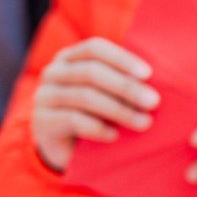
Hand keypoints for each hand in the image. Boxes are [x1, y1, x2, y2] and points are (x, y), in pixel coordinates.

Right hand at [31, 37, 159, 172]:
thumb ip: (122, 85)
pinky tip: (115, 136)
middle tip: (153, 102)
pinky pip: (72, 120)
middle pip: (91, 72)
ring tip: (143, 123)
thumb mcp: (107, 96)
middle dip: (126, 87)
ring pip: (84, 96)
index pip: (95, 48)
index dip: (121, 59)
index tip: (148, 75)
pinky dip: (98, 128)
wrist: (62, 148)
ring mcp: (44, 96)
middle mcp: (54, 72)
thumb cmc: (92, 116)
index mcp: (70, 58)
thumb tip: (152, 88)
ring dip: (118, 110)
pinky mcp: (42, 121)